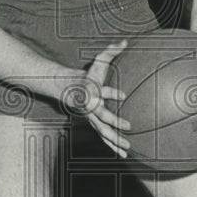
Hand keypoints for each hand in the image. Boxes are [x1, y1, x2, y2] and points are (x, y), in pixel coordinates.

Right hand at [64, 40, 130, 157]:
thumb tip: (125, 42)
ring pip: (102, 130)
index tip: (123, 94)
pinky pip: (103, 136)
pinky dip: (112, 145)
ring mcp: (91, 117)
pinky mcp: (94, 123)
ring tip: (127, 147)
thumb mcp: (97, 60)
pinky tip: (124, 154)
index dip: (111, 92)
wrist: (68, 89)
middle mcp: (91, 106)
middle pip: (102, 116)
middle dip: (114, 121)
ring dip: (114, 139)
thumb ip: (111, 51)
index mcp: (92, 91)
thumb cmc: (87, 74)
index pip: (101, 91)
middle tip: (128, 126)